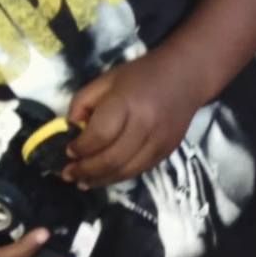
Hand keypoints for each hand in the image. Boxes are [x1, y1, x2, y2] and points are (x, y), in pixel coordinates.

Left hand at [63, 55, 199, 186]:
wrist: (188, 76)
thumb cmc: (142, 74)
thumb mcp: (105, 81)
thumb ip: (83, 103)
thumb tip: (72, 131)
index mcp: (126, 104)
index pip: (98, 136)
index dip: (80, 148)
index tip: (67, 151)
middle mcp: (145, 126)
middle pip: (111, 159)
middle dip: (86, 170)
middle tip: (68, 174)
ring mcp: (159, 141)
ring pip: (126, 171)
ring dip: (101, 179)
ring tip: (83, 182)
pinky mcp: (168, 151)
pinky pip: (140, 170)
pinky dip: (120, 176)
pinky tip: (106, 176)